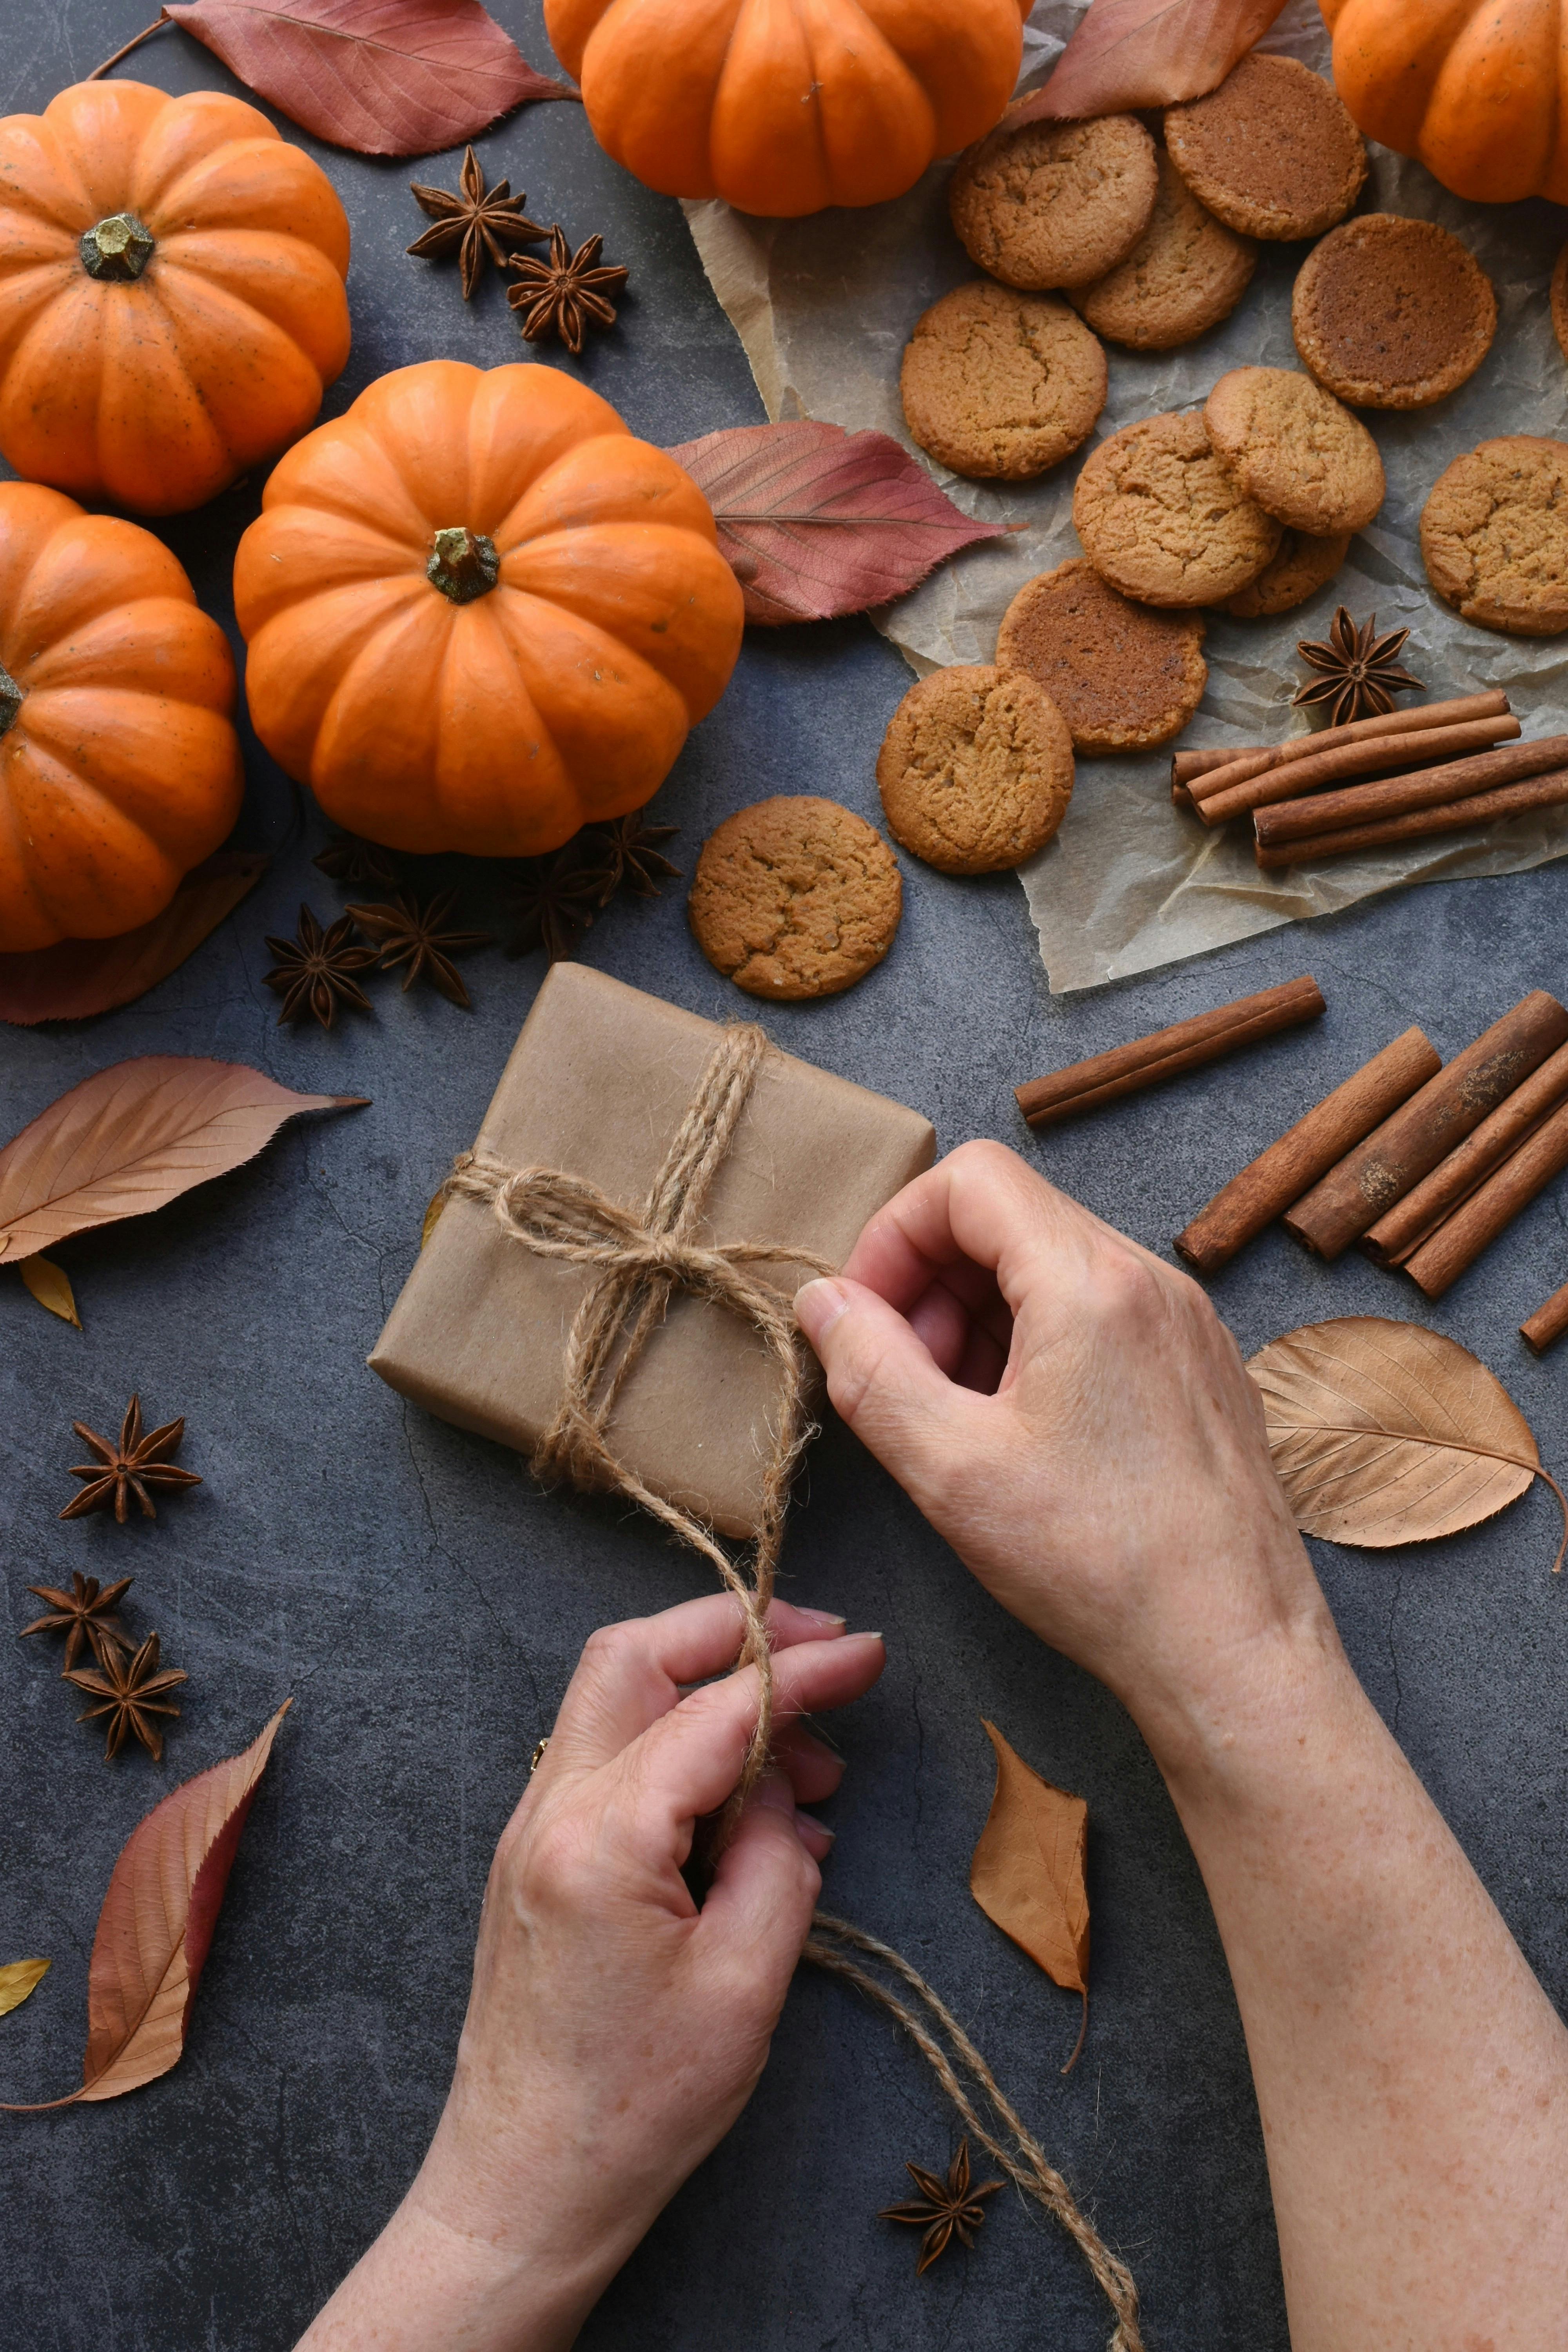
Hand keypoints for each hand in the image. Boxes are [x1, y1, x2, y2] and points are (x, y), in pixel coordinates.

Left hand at [297, 1596, 883, 2350]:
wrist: (525, 2189)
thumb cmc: (637, 2107)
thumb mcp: (746, 1983)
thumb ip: (776, 1858)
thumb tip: (778, 1786)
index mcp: (599, 1836)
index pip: (715, 1709)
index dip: (802, 1671)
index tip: (869, 1653)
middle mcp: (548, 1810)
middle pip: (634, 1656)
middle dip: (733, 1635)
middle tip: (824, 1652)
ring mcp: (530, 1829)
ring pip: (617, 1698)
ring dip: (713, 1700)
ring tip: (809, 1774)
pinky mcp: (536, 1858)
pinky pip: (612, 1762)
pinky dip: (682, 1755)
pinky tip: (753, 1818)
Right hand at [794, 1141, 1332, 1758]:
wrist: (1236, 1649)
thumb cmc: (1102, 1564)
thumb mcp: (949, 1468)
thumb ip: (869, 1368)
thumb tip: (823, 1301)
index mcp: (1092, 1282)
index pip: (969, 1180)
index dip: (894, 1235)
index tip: (864, 1316)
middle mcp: (1152, 1281)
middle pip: (1010, 1219)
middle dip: (931, 1284)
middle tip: (900, 1378)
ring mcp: (1186, 1324)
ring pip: (1053, 1269)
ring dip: (979, 1321)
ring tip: (954, 1416)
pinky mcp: (1201, 1369)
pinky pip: (1100, 1316)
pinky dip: (1038, 1348)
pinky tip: (1019, 1435)